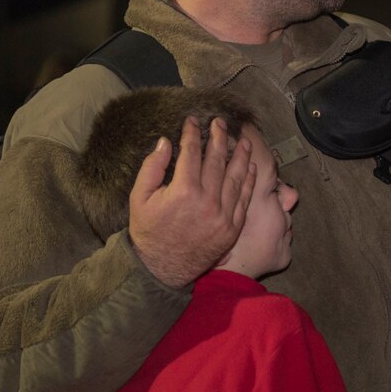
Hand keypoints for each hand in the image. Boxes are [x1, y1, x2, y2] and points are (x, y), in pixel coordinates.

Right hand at [129, 117, 255, 287]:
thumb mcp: (139, 198)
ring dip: (241, 156)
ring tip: (242, 140)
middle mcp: (207, 201)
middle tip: (220, 122)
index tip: (193, 121)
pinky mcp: (232, 228)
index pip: (191, 153)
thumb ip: (152, 167)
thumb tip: (165, 141)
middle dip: (218, 137)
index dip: (192, 134)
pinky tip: (251, 167)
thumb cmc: (148, 232)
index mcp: (183, 191)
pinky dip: (249, 181)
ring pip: (236, 177)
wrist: (161, 269)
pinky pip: (244, 199)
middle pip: (217, 160)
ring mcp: (223, 215)